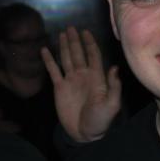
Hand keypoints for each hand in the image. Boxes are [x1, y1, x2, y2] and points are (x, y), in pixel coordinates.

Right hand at [41, 26, 120, 142]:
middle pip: (78, 53)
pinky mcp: (59, 87)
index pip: (93, 55)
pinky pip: (53, 70)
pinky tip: (45, 50)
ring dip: (64, 46)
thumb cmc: (100, 120)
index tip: (86, 31)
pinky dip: (49, 60)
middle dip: (75, 40)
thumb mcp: (111, 105)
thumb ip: (114, 87)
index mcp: (96, 77)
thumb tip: (114, 68)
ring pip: (66, 58)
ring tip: (62, 34)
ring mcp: (70, 80)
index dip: (90, 43)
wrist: (84, 133)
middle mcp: (83, 75)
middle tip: (71, 27)